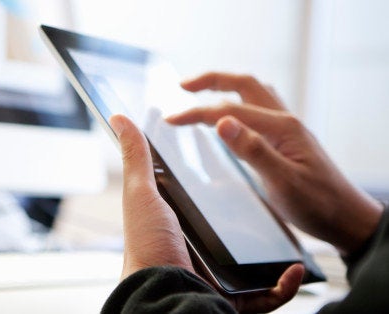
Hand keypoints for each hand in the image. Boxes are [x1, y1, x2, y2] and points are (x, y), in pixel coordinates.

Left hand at [110, 114, 304, 312]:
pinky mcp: (237, 297)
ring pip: (258, 260)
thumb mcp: (141, 193)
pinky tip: (294, 267)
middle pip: (236, 232)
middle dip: (257, 219)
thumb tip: (119, 118)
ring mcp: (222, 275)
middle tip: (276, 195)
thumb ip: (136, 157)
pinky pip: (269, 293)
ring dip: (277, 248)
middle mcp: (201, 250)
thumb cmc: (146, 245)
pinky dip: (286, 283)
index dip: (224, 185)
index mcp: (181, 226)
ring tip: (292, 229)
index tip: (244, 164)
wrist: (161, 294)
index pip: (208, 202)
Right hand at [167, 72, 382, 254]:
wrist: (345, 219)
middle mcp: (285, 120)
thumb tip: (221, 122)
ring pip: (253, 93)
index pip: (230, 110)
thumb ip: (253, 150)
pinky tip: (229, 115)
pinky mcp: (286, 139)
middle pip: (244, 84)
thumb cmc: (317, 204)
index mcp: (282, 127)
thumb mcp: (282, 181)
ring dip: (226, 87)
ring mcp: (287, 128)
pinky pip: (259, 108)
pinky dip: (238, 102)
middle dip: (211, 80)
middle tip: (182, 85)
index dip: (197, 112)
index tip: (171, 120)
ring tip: (200, 91)